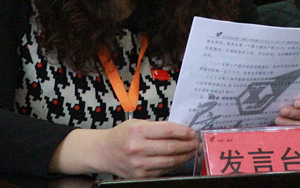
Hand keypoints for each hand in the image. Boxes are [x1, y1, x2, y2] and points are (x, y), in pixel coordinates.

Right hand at [50, 119, 197, 178]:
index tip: (191, 132)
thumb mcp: (136, 123)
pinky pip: (163, 171)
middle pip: (171, 147)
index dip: (183, 131)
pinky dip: (174, 165)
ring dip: (185, 156)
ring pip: (170, 161)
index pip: (167, 130)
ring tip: (192, 151)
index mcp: (137, 131)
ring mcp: (140, 164)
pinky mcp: (141, 176)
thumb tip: (180, 131)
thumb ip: (156, 127)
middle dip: (188, 145)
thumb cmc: (121, 136)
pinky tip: (180, 160)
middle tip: (196, 142)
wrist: (104, 152)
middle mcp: (138, 148)